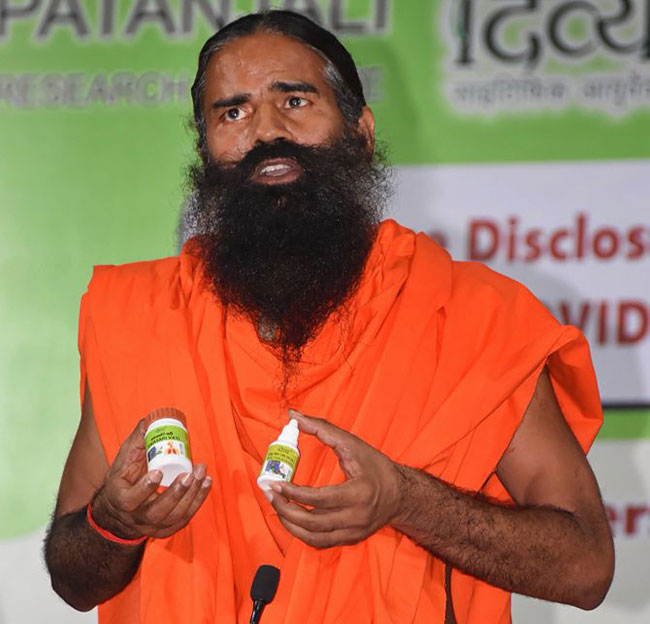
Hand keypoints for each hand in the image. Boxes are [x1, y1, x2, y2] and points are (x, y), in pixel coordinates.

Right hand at [91, 419, 211, 539]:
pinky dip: (198, 500)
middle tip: (190, 474)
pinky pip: (185, 518)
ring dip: (192, 495)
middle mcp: (137, 518)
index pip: (131, 499)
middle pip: (157, 512)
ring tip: (202, 474)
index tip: (158, 472)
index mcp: (122, 500)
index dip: (145, 487)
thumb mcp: (122, 462)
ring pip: (174, 516)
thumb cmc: (123, 480)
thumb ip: (136, 442)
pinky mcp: (167, 528)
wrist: (120, 512)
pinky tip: (206, 483)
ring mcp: (153, 526)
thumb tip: (150, 421)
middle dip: (176, 493)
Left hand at [267, 410, 402, 548]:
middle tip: (271, 493)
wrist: (401, 495)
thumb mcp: (352, 444)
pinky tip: (291, 519)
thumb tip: (294, 416)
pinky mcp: (350, 540)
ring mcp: (353, 532)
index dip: (294, 493)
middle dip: (285, 509)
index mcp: (358, 493)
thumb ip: (322, 429)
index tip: (276, 483)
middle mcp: (356, 518)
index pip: (319, 498)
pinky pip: (320, 543)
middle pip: (313, 521)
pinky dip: (301, 533)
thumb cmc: (376, 467)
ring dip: (289, 523)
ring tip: (276, 506)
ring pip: (313, 537)